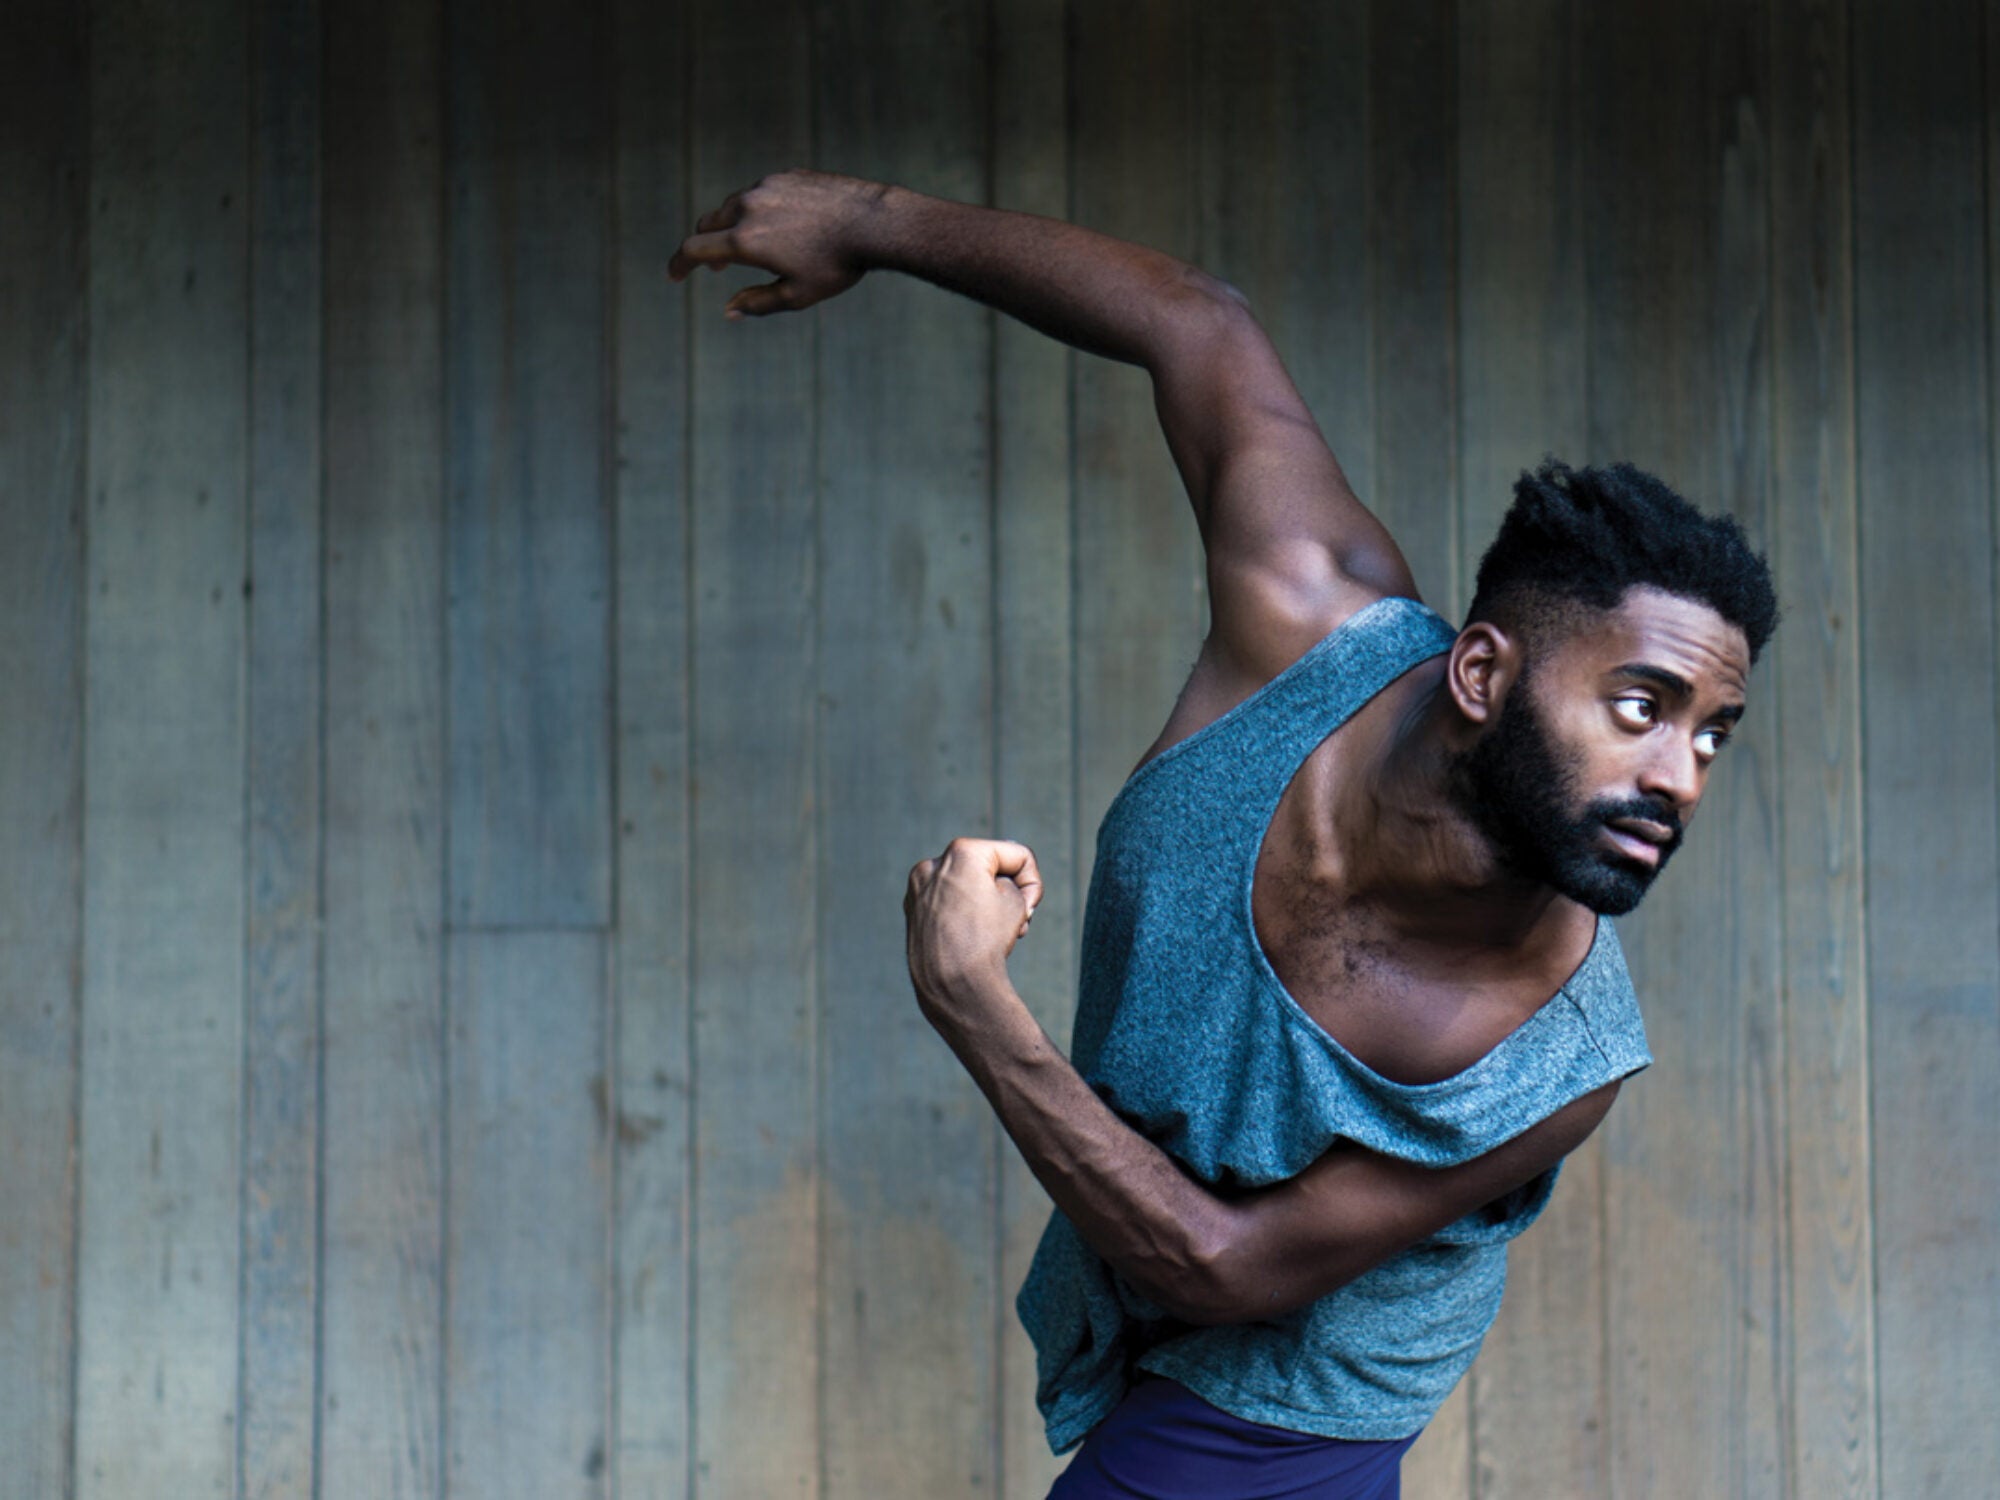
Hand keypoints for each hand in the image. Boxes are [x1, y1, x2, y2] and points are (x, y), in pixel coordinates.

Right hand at [669, 169, 890, 318]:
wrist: (875, 223)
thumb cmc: (838, 265)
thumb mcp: (797, 295)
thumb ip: (758, 303)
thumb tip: (728, 310)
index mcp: (744, 240)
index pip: (694, 250)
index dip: (678, 265)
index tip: (673, 275)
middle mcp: (748, 207)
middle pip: (708, 223)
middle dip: (704, 247)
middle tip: (715, 268)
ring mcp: (766, 186)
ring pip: (734, 206)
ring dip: (732, 227)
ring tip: (752, 247)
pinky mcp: (786, 174)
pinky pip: (761, 193)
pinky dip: (758, 211)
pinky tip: (781, 226)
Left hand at [902, 838, 1042, 1016]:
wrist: (952, 985)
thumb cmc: (988, 940)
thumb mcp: (1016, 900)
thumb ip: (1008, 877)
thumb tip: (990, 876)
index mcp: (962, 852)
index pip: (1017, 855)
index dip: (1032, 884)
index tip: (1029, 912)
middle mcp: (933, 864)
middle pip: (988, 869)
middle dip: (1006, 893)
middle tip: (1015, 924)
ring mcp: (918, 888)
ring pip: (966, 885)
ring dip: (985, 903)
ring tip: (991, 934)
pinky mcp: (911, 909)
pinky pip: (947, 902)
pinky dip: (961, 913)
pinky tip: (968, 937)